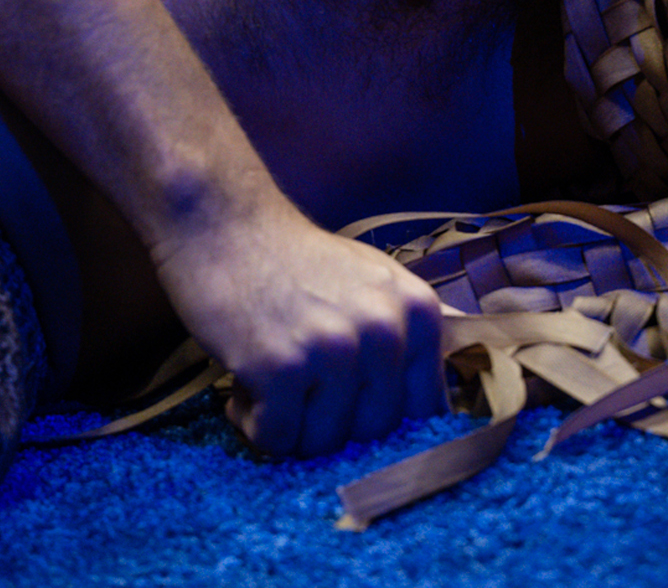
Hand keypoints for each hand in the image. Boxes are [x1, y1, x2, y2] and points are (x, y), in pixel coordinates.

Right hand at [151, 199, 447, 458]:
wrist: (225, 223)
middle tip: (298, 390)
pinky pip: (276, 440)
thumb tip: (443, 403)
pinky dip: (254, 424)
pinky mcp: (281, 367)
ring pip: (322, 444)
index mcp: (419, 314)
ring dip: (289, 426)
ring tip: (269, 380)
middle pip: (371, 435)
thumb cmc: (297, 261)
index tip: (350, 413)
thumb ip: (408, 339)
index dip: (383, 423)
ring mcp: (335, 350)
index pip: (425, 412)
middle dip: (330, 425)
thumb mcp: (376, 284)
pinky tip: (244, 386)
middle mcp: (387, 332)